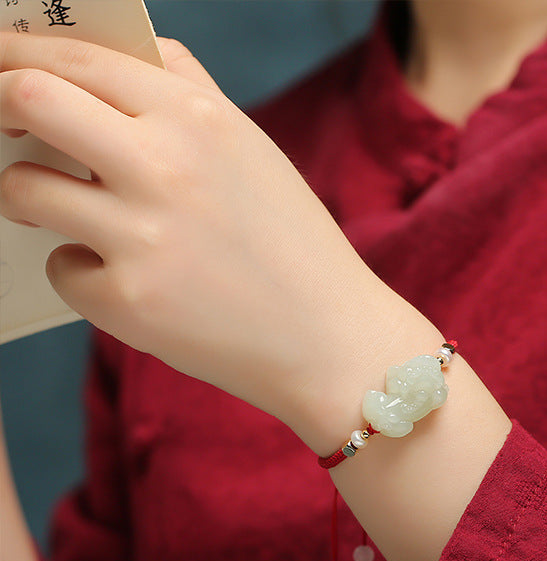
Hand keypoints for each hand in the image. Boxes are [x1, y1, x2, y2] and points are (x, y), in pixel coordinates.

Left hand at [0, 34, 425, 441]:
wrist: (331, 340)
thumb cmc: (295, 247)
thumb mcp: (254, 153)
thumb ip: (190, 93)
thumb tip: (125, 53)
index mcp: (201, 119)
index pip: (79, 56)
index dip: (16, 50)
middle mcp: (167, 166)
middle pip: (30, 96)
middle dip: (0, 105)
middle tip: (4, 125)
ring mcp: (144, 236)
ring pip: (24, 188)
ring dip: (28, 196)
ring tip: (63, 215)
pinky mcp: (130, 302)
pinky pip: (63, 270)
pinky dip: (81, 273)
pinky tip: (128, 283)